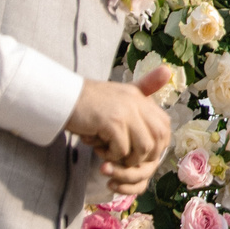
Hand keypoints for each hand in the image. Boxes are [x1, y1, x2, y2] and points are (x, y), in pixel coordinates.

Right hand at [66, 70, 172, 197]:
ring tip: (110, 152)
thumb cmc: (87, 103)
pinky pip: (122, 150)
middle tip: (125, 157)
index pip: (164, 125)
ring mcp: (126, 111)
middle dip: (145, 155)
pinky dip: (110, 155)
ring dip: (128, 158)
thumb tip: (168, 70)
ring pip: (143, 147)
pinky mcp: (112, 122)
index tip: (141, 153)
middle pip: (158, 138)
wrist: (61, 98)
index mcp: (139, 97)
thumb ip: (142, 89)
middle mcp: (136, 102)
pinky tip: (97, 147)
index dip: (157, 144)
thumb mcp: (117, 96)